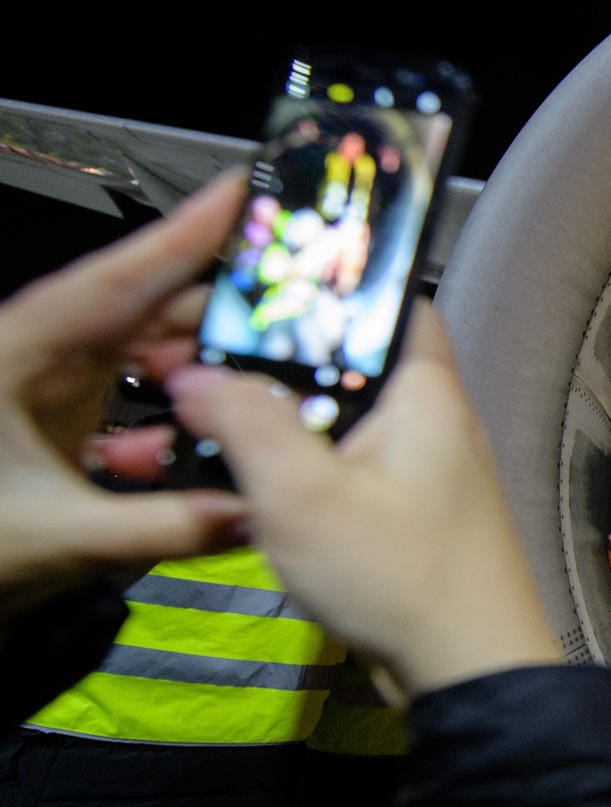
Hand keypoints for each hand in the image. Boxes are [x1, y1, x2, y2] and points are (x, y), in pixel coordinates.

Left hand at [0, 173, 249, 621]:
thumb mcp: (60, 539)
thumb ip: (166, 525)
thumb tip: (262, 510)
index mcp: (19, 354)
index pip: (115, 280)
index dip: (184, 234)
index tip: (246, 189)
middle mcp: (38, 352)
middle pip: (144, 308)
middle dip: (222, 302)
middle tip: (308, 294)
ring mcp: (50, 382)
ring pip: (145, 348)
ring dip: (207, 361)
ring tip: (282, 367)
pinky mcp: (61, 415)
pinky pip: (137, 390)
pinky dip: (181, 400)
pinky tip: (225, 422)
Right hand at [167, 303, 562, 697]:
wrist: (471, 674)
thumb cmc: (399, 574)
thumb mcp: (303, 493)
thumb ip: (246, 422)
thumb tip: (195, 376)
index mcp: (425, 391)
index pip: (390, 299)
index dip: (325, 286)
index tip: (250, 290)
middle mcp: (433, 421)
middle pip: (347, 365)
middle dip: (269, 366)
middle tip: (191, 368)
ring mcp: (424, 473)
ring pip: (338, 425)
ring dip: (272, 428)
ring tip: (195, 427)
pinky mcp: (409, 519)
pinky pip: (344, 475)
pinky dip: (295, 475)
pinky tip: (240, 487)